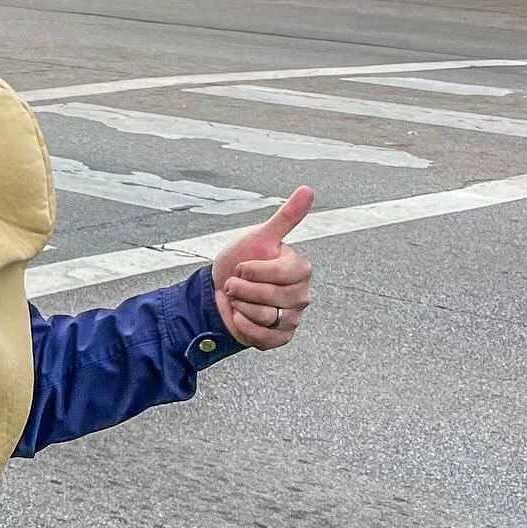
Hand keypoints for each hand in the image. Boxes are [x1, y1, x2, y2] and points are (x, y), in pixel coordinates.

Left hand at [211, 184, 314, 350]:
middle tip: (235, 284)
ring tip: (237, 299)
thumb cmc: (239, 263)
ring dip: (241, 307)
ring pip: (266, 317)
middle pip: (272, 296)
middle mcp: (301, 295)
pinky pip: (263, 337)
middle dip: (243, 289)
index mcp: (300, 270)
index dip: (254, 271)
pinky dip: (243, 326)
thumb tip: (308, 189)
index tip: (241, 267)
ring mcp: (292, 318)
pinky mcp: (280, 338)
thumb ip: (285, 217)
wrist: (218, 293)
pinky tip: (238, 316)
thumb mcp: (259, 238)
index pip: (282, 273)